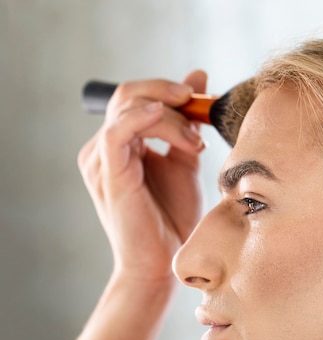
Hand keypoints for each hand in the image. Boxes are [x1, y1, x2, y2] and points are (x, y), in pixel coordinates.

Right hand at [78, 70, 207, 282]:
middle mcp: (105, 148)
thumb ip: (187, 123)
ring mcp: (102, 159)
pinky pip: (117, 132)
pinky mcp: (108, 173)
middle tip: (198, 104)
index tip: (203, 100)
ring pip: (127, 108)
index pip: (138, 97)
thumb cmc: (174, 218)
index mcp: (122, 144)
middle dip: (168, 93)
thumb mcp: (185, 161)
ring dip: (169, 116)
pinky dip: (140, 118)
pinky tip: (161, 116)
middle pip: (129, 95)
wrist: (164, 263)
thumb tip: (197, 77)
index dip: (170, 92)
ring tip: (195, 142)